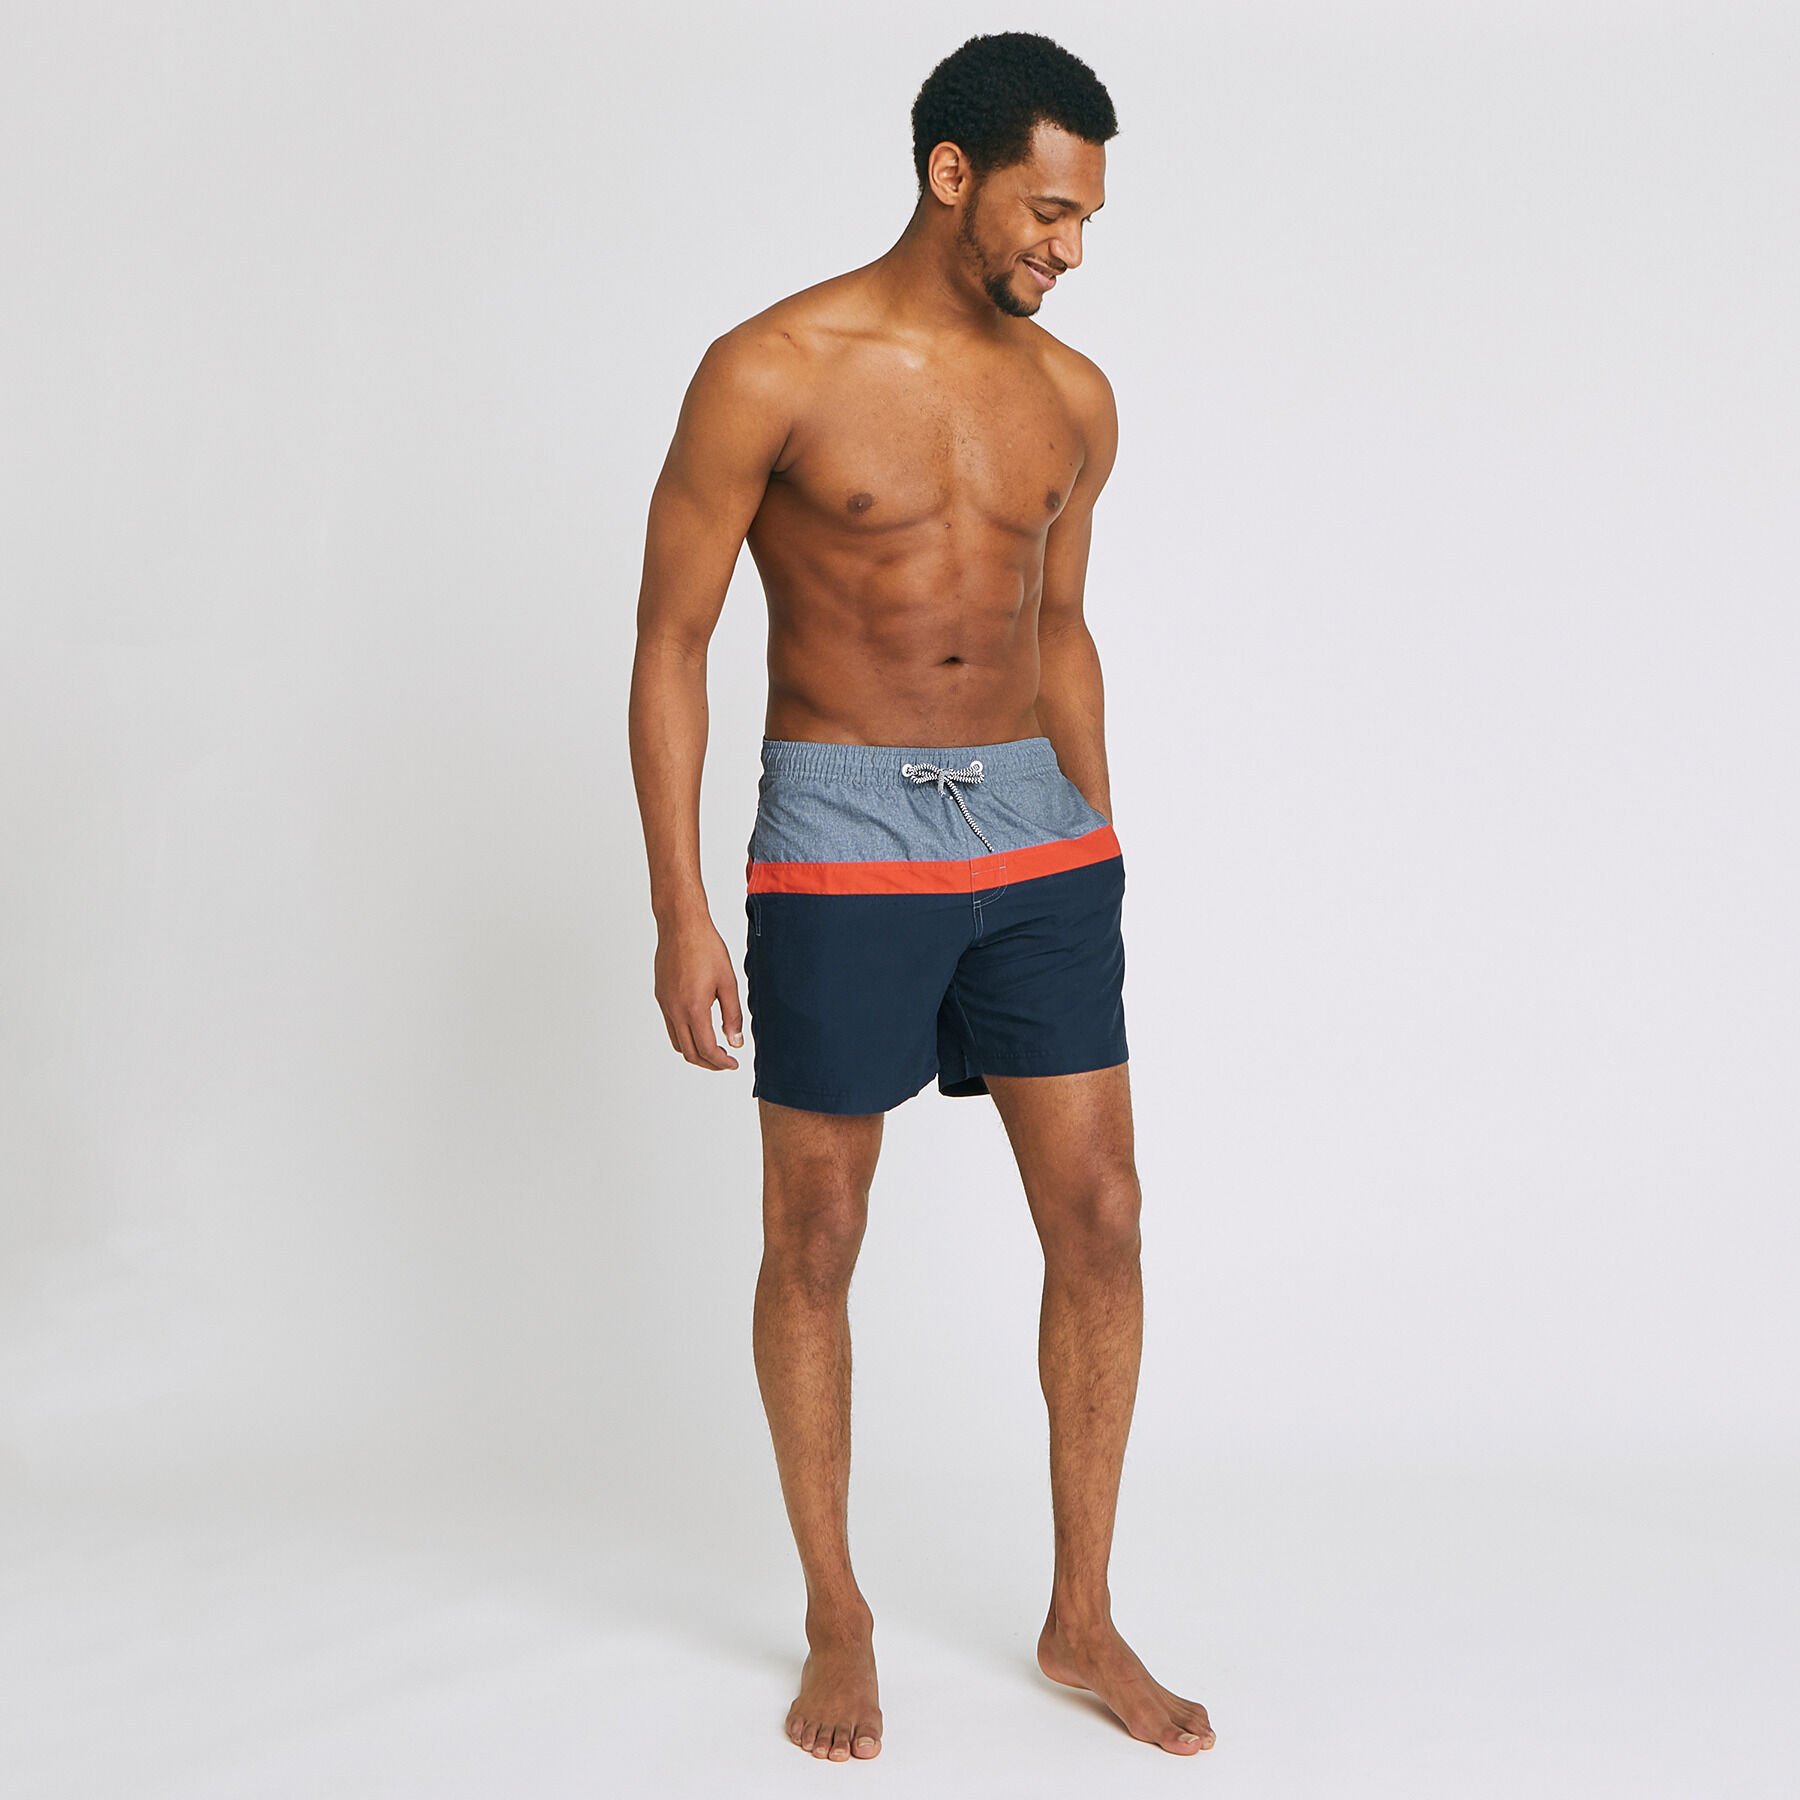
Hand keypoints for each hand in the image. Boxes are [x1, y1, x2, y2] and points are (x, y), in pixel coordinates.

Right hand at [654, 913, 744, 1070]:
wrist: (681, 925)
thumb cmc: (706, 948)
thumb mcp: (728, 982)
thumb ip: (732, 1015)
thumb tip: (735, 1042)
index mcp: (693, 1008)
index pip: (706, 1049)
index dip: (721, 1063)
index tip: (733, 1063)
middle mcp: (675, 1010)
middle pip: (689, 1052)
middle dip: (708, 1063)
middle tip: (725, 1062)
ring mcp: (665, 1004)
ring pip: (677, 1041)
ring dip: (695, 1051)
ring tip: (714, 1047)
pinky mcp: (661, 996)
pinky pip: (670, 1025)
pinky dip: (685, 1035)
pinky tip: (699, 1026)